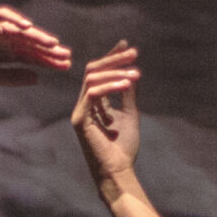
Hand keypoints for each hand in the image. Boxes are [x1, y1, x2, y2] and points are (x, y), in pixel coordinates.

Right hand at [0, 7, 70, 86]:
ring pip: (20, 29)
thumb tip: (37, 78)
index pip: (32, 55)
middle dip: (48, 49)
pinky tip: (26, 27)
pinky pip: (0, 15)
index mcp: (5, 52)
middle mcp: (3, 37)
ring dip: (36, 35)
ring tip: (51, 43)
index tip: (66, 65)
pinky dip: (13, 19)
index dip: (48, 60)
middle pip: (31, 42)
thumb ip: (12, 76)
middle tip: (66, 55)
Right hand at [72, 41, 142, 185]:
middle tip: (133, 53)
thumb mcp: (130, 113)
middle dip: (114, 59)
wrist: (119, 170)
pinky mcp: (79, 119)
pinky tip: (127, 85)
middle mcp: (84, 104)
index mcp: (95, 103)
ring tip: (136, 73)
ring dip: (115, 72)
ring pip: (92, 78)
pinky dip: (110, 86)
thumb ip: (127, 93)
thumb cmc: (123, 147)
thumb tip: (132, 71)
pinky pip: (92, 93)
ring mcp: (80, 111)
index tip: (128, 46)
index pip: (99, 73)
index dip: (112, 57)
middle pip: (93, 70)